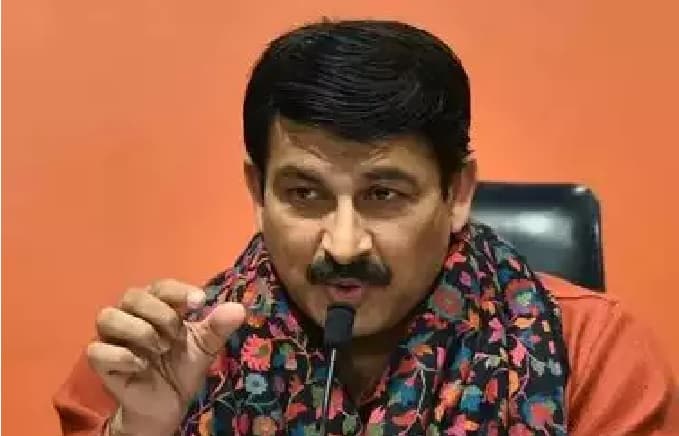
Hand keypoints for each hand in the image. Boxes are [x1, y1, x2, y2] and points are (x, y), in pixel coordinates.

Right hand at [87, 279, 244, 435]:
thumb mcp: (205, 347)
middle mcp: (130, 315)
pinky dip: (123, 355)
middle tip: (174, 335)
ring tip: (159, 348)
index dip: (178, 291)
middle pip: (132, 295)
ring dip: (138, 331)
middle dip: (158, 313)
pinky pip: (98, 350)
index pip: (161, 286)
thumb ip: (218, 327)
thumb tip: (239, 309)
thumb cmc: (182, 366)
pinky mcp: (100, 361)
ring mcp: (112, 337)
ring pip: (107, 316)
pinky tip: (142, 366)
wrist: (167, 404)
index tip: (198, 302)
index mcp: (156, 305)